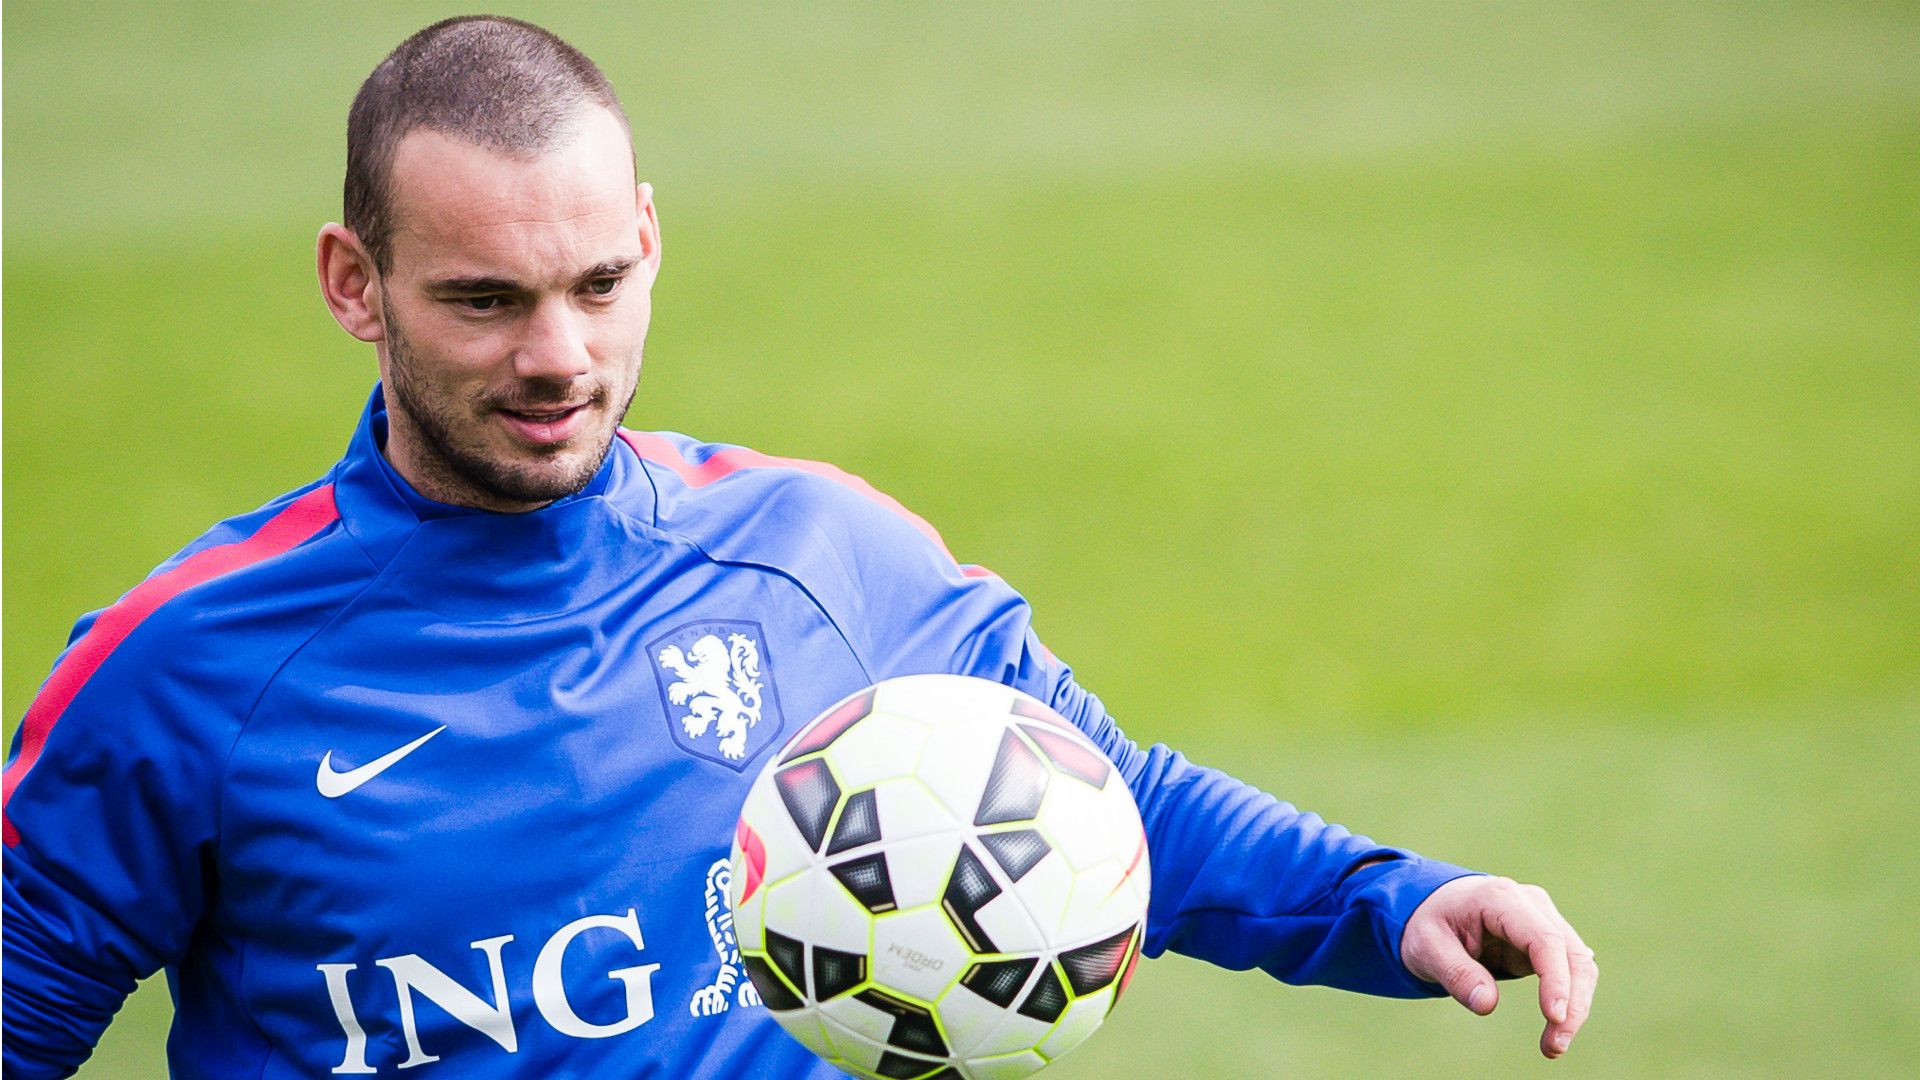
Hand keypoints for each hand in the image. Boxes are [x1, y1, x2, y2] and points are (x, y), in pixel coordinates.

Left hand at [1400, 875, 1596, 1058]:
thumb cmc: (1430, 923)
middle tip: (1554, 1047)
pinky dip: (1570, 999)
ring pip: (1579, 963)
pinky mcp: (1547, 940)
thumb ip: (1455, 973)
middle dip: (1572, 1003)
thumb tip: (1487, 1005)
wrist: (1435, 906)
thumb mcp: (1427, 947)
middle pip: (1571, 953)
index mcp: (1500, 899)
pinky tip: (1557, 1026)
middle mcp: (1531, 904)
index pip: (1543, 938)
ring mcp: (1544, 919)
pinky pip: (1570, 970)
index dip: (1555, 979)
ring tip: (1553, 1046)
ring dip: (1576, 1006)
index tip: (1553, 1016)